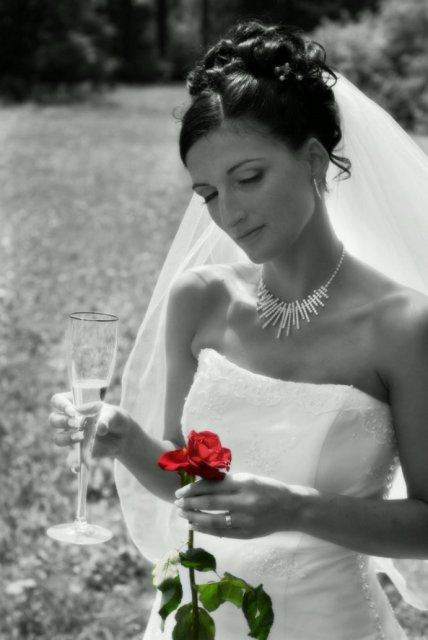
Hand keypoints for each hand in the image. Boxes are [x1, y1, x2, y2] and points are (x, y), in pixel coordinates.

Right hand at [49, 392, 131, 458]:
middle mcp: (69, 420)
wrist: (122, 436)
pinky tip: (79, 465)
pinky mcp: (77, 452)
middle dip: (62, 422)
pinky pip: (70, 459)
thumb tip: (100, 428)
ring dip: (66, 439)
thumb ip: (107, 418)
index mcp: (75, 405)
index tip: (72, 411)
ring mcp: (71, 436)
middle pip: (53, 419)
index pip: (58, 400)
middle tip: (77, 424)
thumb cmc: (114, 418)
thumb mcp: (114, 414)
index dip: (61, 405)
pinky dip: (73, 463)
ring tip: (82, 438)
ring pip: (58, 438)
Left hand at [174, 472, 306, 538]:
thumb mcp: (250, 479)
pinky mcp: (247, 533)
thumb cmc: (269, 489)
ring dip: (195, 517)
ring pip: (214, 520)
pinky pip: (222, 532)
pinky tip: (196, 525)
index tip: (180, 491)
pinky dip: (207, 529)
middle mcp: (244, 502)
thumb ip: (228, 482)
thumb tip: (202, 484)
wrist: (292, 508)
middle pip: (210, 503)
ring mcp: (246, 520)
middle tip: (177, 503)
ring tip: (183, 514)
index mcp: (244, 483)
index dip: (193, 489)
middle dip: (190, 503)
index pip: (212, 486)